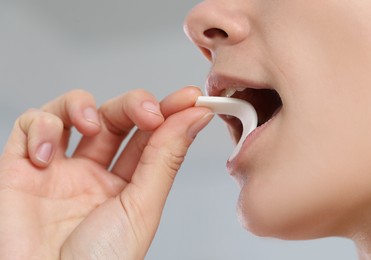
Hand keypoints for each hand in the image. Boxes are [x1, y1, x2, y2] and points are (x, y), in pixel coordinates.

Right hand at [0, 87, 211, 258]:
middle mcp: (91, 173)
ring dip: (83, 105)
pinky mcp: (18, 166)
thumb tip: (194, 117)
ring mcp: (56, 168)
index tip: (189, 98)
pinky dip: (40, 127)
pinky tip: (47, 154)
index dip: (168, 113)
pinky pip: (28, 125)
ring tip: (91, 124)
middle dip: (132, 104)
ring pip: (70, 111)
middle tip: (148, 111)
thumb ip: (165, 157)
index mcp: (124, 186)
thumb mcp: (141, 207)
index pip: (148, 137)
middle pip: (114, 118)